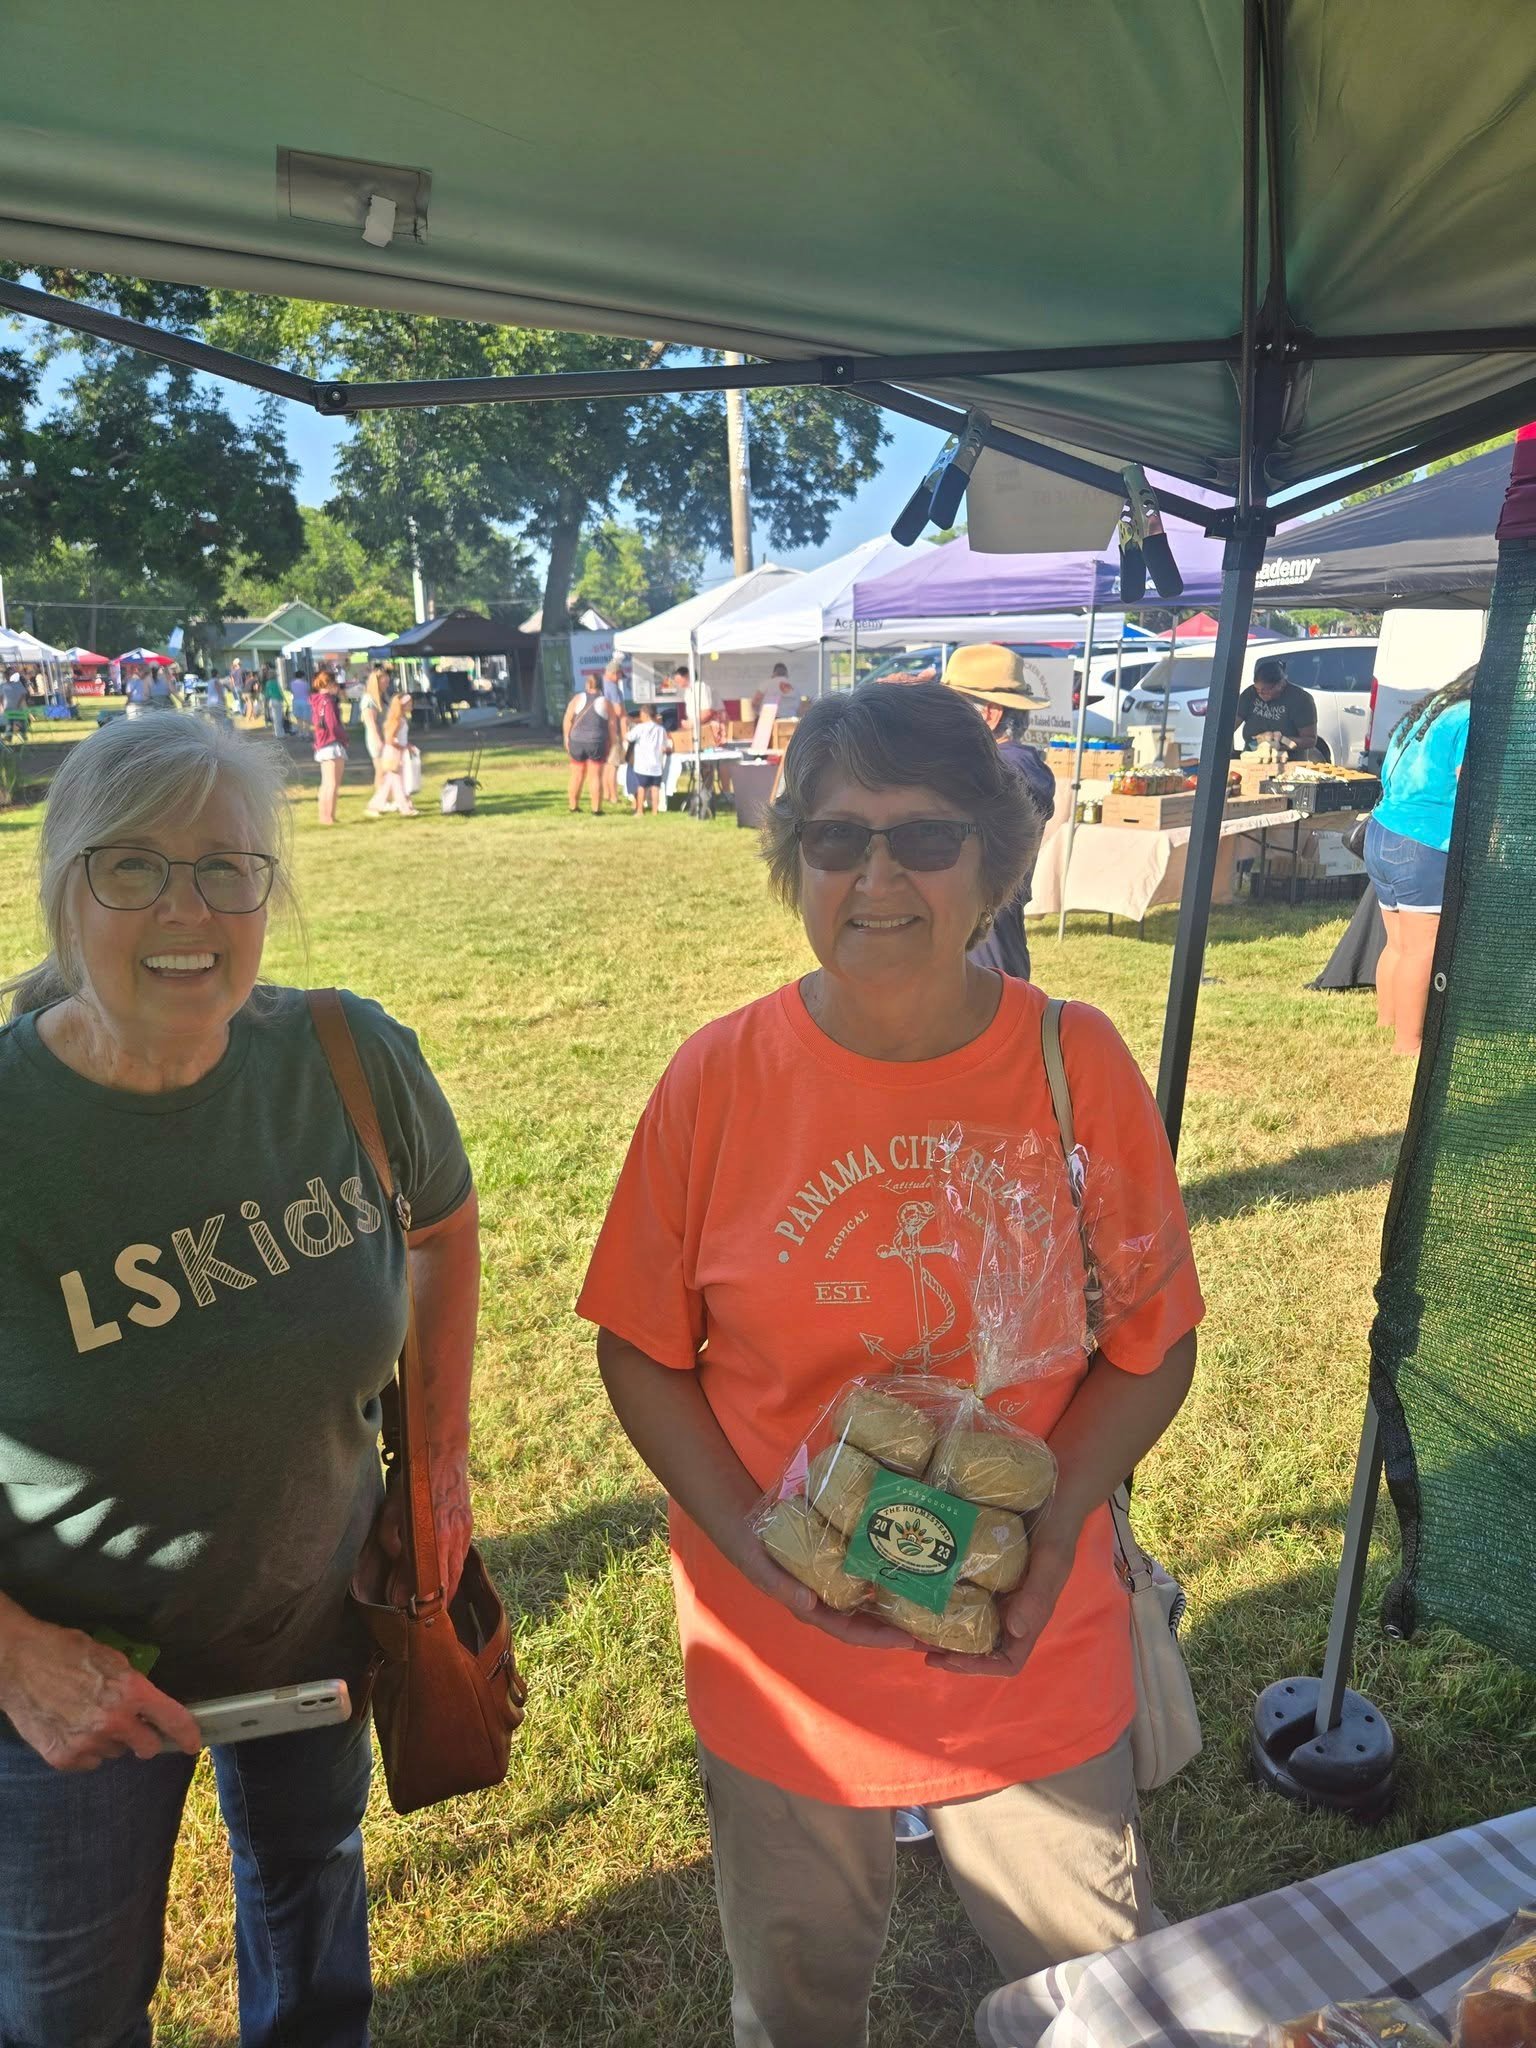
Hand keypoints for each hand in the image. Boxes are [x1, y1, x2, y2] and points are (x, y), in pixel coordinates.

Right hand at [0, 1618, 200, 1769]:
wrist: (18, 1662)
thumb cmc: (65, 1652)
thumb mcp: (111, 1658)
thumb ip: (133, 1684)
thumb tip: (149, 1704)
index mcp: (130, 1691)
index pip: (171, 1719)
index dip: (187, 1734)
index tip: (193, 1742)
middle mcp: (113, 1721)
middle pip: (147, 1747)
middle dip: (144, 1738)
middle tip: (132, 1725)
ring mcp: (88, 1743)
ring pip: (115, 1753)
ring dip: (110, 1740)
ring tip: (88, 1716)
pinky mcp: (64, 1758)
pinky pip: (90, 1762)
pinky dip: (86, 1750)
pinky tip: (73, 1728)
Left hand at [373, 1466, 473, 1606]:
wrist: (443, 1454)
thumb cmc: (414, 1481)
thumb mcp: (392, 1509)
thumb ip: (391, 1538)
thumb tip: (396, 1561)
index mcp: (433, 1534)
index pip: (429, 1578)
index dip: (421, 1597)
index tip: (412, 1612)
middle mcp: (452, 1537)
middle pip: (447, 1580)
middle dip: (439, 1602)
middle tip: (431, 1620)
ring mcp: (463, 1531)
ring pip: (457, 1570)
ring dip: (449, 1590)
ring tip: (441, 1607)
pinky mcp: (468, 1525)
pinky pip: (462, 1556)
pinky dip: (456, 1571)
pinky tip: (449, 1579)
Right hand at [733, 1531, 920, 1653]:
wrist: (744, 1525)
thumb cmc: (751, 1552)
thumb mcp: (761, 1570)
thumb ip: (781, 1587)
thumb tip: (809, 1603)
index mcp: (811, 1610)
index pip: (850, 1632)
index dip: (878, 1638)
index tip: (907, 1641)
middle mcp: (826, 1601)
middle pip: (867, 1623)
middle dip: (897, 1631)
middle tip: (931, 1634)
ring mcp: (832, 1584)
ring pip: (869, 1603)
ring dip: (896, 1607)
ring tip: (928, 1604)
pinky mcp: (835, 1564)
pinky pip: (864, 1575)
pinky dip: (884, 1576)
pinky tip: (905, 1568)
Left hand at [923, 1529, 1079, 1678]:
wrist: (1055, 1497)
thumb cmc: (1057, 1530)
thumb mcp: (1051, 1560)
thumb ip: (1037, 1595)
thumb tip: (1015, 1632)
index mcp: (1030, 1618)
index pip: (1008, 1662)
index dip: (979, 1668)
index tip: (949, 1661)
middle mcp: (1012, 1611)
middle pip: (982, 1648)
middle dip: (952, 1654)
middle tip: (919, 1646)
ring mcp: (998, 1593)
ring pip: (969, 1624)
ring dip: (943, 1630)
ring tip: (913, 1626)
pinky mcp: (986, 1573)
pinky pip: (964, 1593)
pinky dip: (944, 1599)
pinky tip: (923, 1590)